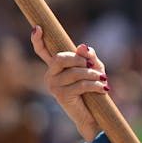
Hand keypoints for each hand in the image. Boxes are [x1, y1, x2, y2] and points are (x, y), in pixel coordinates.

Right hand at [29, 25, 108, 142]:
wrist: (94, 114)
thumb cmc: (93, 88)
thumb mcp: (93, 68)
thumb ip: (88, 56)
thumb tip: (82, 46)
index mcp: (55, 67)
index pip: (42, 51)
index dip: (38, 40)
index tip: (37, 28)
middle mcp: (50, 75)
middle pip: (59, 58)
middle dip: (79, 59)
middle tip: (92, 65)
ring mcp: (53, 86)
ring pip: (74, 72)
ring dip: (92, 74)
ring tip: (103, 79)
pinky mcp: (61, 96)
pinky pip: (81, 85)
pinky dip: (95, 85)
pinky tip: (104, 88)